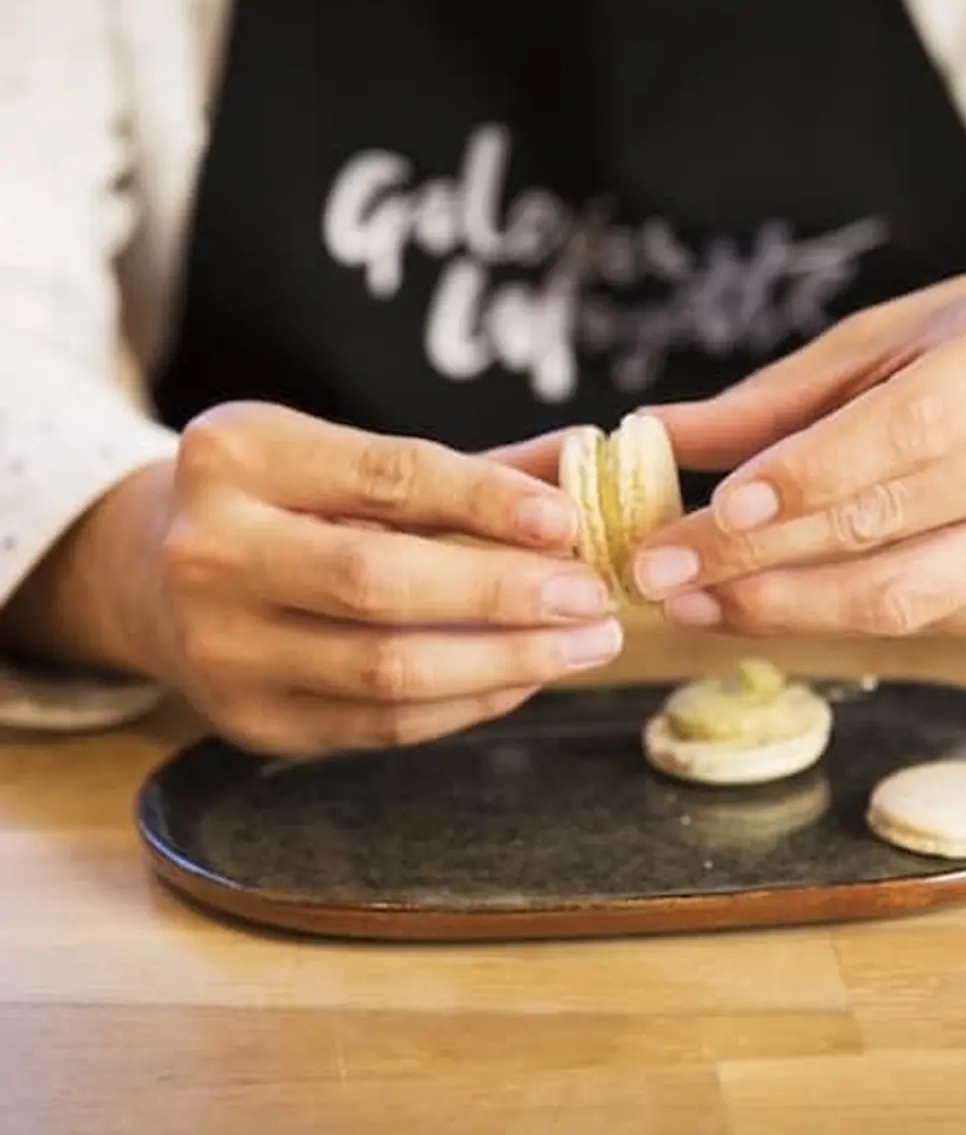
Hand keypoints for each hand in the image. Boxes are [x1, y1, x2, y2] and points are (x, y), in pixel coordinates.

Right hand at [16, 403, 619, 755]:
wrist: (157, 575)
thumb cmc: (282, 503)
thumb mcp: (346, 459)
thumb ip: (465, 469)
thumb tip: (584, 462)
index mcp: (238, 456)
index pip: (385, 476)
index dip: (486, 500)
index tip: (568, 522)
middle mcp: (211, 552)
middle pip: (379, 582)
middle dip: (505, 594)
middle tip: (592, 596)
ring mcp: (222, 649)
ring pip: (386, 671)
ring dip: (507, 662)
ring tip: (585, 644)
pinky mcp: (250, 722)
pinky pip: (382, 726)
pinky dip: (469, 704)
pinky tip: (525, 676)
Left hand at [631, 266, 965, 635]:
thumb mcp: (896, 334)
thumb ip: (778, 395)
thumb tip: (657, 432)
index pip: (906, 428)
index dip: (806, 476)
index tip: (713, 509)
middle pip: (886, 524)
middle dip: (755, 558)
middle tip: (656, 570)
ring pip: (902, 597)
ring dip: (782, 608)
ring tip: (691, 602)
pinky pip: (922, 622)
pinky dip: (831, 618)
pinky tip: (761, 605)